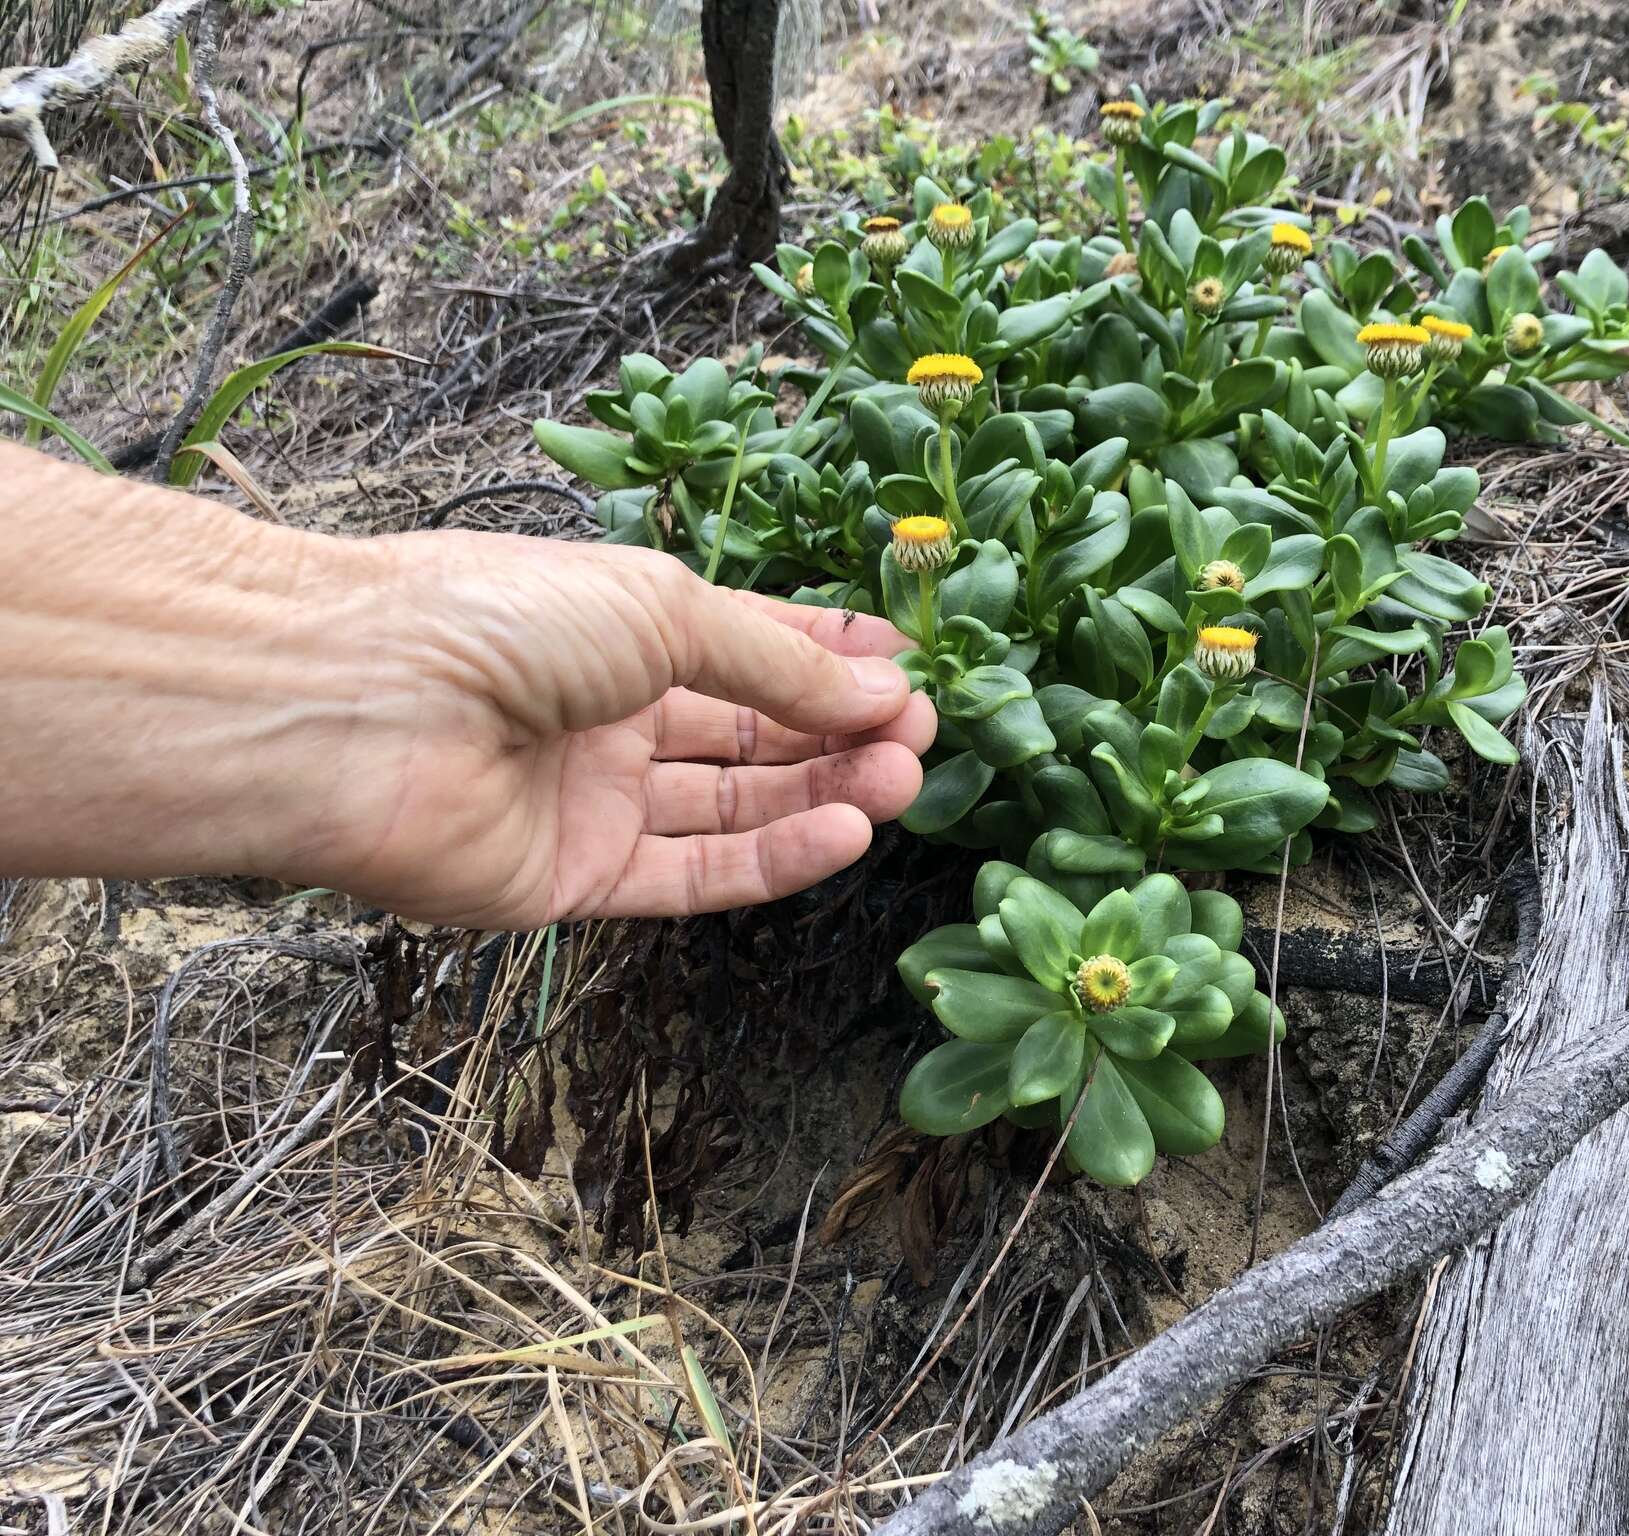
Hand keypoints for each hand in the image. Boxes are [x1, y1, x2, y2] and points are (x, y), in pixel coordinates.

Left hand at [296, 531, 935, 928]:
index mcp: (618, 628)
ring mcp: (592, 800)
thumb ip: (777, 658)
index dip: (833, 657)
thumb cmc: (499, 619)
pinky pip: (693, 875)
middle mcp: (607, 713)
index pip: (750, 646)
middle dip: (842, 730)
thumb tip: (882, 688)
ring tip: (905, 781)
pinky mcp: (576, 880)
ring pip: (732, 805)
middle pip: (751, 731)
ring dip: (824, 792)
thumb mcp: (663, 607)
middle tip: (925, 736)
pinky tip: (845, 834)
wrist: (358, 707)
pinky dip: (774, 859)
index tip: (913, 669)